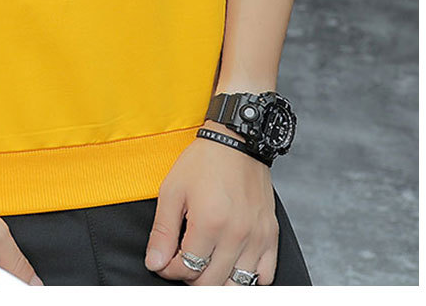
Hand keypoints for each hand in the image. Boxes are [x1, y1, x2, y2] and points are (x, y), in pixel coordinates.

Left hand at [144, 123, 278, 285]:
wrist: (237, 141)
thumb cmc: (204, 162)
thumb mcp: (173, 190)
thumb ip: (162, 231)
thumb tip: (155, 263)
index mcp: (209, 222)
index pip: (186, 269)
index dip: (169, 268)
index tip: (165, 259)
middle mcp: (236, 234)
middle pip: (210, 282)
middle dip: (190, 276)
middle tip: (183, 260)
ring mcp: (256, 236)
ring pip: (235, 284)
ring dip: (216, 280)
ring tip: (205, 263)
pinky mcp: (270, 234)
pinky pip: (264, 276)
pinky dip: (247, 279)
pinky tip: (232, 265)